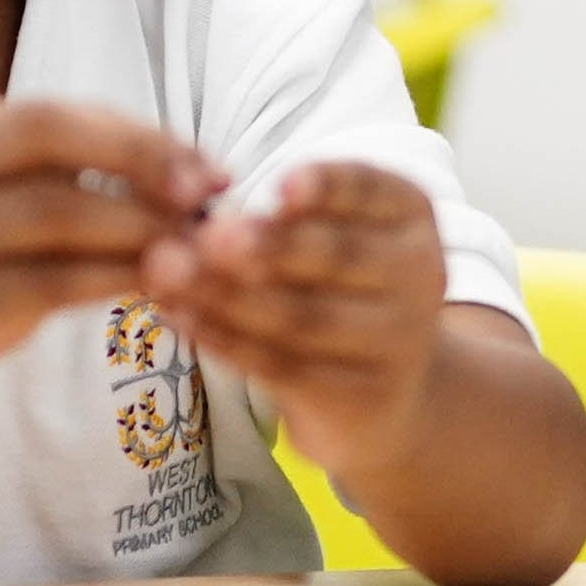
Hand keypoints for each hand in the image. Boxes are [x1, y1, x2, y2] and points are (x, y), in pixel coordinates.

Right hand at [0, 98, 226, 420]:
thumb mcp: (10, 204)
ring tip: (196, 251)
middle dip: (141, 160)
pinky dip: (115, 279)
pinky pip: (50, 282)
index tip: (211, 171)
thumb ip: (78, 178)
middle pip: (49, 135)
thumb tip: (194, 177)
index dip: (142, 138)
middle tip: (207, 200)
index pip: (58, 114)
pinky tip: (160, 288)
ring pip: (56, 211)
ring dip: (140, 227)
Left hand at [141, 159, 451, 474]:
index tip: (278, 187)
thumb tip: (204, 216)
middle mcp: (418, 275)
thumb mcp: (332, 237)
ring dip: (228, 294)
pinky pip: (283, 367)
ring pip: (303, 316)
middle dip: (267, 245)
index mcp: (411, 217)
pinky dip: (224, 340)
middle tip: (207, 235)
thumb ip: (284, 218)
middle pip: (336, 256)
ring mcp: (397, 343)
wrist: (385, 394)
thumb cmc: (339, 290)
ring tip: (167, 272)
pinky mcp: (361, 398)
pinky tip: (180, 318)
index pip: (371, 191)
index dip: (326, 188)